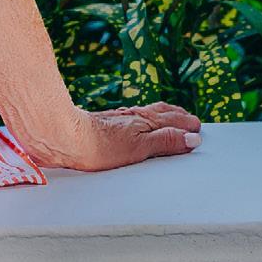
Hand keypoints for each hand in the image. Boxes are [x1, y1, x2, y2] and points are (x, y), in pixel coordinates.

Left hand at [23, 102, 201, 172]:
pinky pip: (132, 118)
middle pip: (162, 113)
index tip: (198, 130)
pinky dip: (143, 120)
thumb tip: (193, 138)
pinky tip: (136, 124)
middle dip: (178, 117)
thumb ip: (166, 142)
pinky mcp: (105, 123)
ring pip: (147, 114)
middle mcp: (134, 116)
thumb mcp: (139, 148)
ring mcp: (119, 118)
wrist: (63, 137)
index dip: (186, 126)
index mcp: (146, 121)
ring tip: (170, 119)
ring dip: (162, 117)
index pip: (173, 121)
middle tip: (191, 122)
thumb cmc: (99, 146)